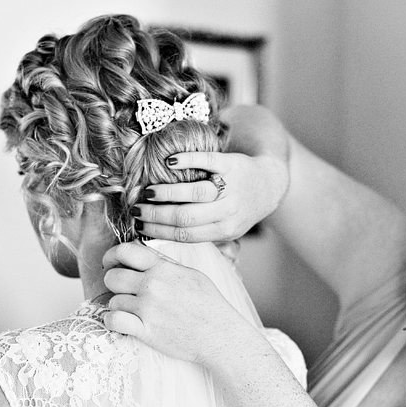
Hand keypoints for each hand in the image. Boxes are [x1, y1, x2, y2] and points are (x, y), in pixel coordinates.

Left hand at [101, 241, 250, 366]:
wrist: (220, 335)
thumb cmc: (210, 305)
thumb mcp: (191, 274)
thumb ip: (166, 264)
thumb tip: (146, 256)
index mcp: (163, 269)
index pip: (125, 251)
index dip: (112, 255)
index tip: (110, 263)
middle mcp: (152, 285)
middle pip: (112, 277)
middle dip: (114, 283)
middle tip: (123, 290)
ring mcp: (148, 308)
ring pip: (113, 301)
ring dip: (119, 306)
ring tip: (133, 310)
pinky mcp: (145, 330)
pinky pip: (113, 321)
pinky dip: (113, 322)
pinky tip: (123, 323)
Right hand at [134, 150, 286, 242]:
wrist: (269, 184)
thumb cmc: (241, 209)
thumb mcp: (228, 230)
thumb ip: (204, 237)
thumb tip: (165, 246)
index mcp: (224, 231)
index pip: (186, 235)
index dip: (159, 232)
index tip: (138, 226)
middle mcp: (228, 211)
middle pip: (186, 216)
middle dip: (156, 215)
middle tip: (136, 210)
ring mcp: (231, 187)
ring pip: (195, 192)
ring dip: (167, 192)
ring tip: (147, 192)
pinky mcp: (232, 164)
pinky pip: (209, 161)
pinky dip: (188, 160)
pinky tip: (169, 162)